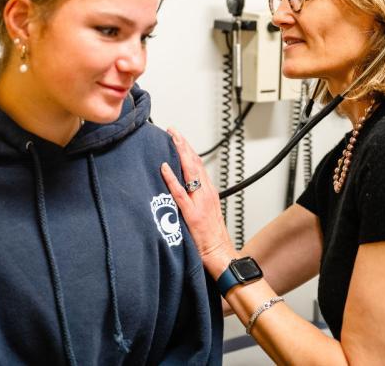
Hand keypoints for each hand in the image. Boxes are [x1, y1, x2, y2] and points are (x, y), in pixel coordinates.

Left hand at [161, 127, 237, 278]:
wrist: (220, 254)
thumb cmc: (211, 237)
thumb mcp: (206, 212)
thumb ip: (196, 198)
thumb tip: (183, 188)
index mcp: (209, 192)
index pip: (198, 164)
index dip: (188, 149)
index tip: (178, 137)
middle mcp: (206, 193)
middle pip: (195, 163)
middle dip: (183, 145)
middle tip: (172, 130)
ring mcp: (199, 203)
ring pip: (190, 172)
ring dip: (180, 153)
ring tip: (171, 139)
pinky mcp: (192, 214)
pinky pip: (180, 193)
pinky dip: (172, 179)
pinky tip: (164, 168)